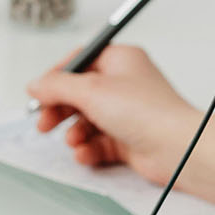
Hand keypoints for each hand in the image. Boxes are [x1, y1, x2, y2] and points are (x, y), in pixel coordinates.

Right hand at [25, 45, 197, 186]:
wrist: (177, 147)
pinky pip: (99, 142)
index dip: (57, 77)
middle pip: (79, 94)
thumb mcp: (91, 90)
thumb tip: (36, 85)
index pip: (80, 62)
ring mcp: (127, 113)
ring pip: (87, 121)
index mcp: (120, 61)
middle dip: (60, 110)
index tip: (39, 92)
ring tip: (74, 141)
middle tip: (44, 123)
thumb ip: (57, 86)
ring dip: (75, 133)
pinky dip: (89, 149)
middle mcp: (124, 85)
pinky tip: (86, 153)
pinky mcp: (129, 139)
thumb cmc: (147, 111)